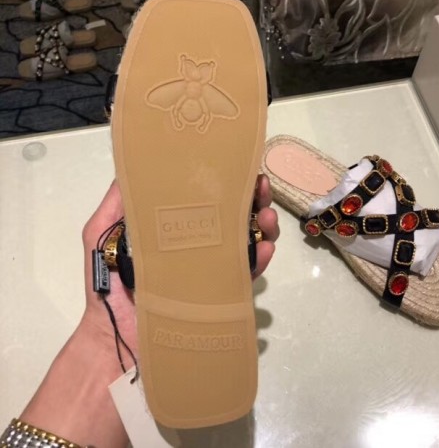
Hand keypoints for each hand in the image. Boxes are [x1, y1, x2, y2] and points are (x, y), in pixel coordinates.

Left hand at [80, 175, 279, 368]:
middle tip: (260, 187)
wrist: (117, 341)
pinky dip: (260, 259)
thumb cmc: (108, 287)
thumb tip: (131, 167)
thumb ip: (114, 206)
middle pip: (232, 216)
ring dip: (264, 225)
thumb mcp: (100, 236)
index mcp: (174, 229)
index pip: (204, 199)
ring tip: (269, 215)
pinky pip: (246, 274)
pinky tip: (265, 247)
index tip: (235, 167)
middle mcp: (197, 246)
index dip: (222, 183)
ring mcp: (211, 270)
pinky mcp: (221, 295)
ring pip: (246, 241)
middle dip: (251, 199)